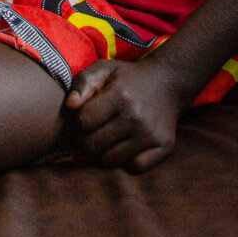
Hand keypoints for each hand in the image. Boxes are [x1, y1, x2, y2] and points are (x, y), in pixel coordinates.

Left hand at [64, 57, 184, 171]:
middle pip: (94, 145)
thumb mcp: (104, 68)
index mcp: (120, 96)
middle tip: (88, 134)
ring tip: (104, 140)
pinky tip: (123, 148)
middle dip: (84, 142)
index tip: (82, 119)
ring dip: (102, 154)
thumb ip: (83, 82)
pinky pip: (135, 167)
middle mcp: (136, 117)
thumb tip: (70, 105)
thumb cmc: (129, 77)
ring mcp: (151, 134)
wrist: (167, 83)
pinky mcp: (164, 147)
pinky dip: (125, 162)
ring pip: (111, 161)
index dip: (77, 122)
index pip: (84, 122)